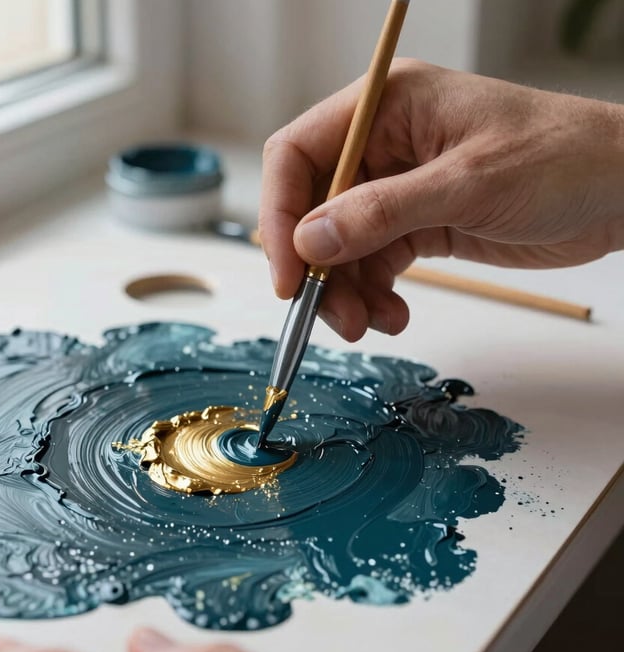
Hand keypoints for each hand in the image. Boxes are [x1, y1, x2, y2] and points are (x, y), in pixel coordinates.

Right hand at [260, 59, 623, 340]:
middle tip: (334, 316)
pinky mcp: (416, 223)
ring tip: (371, 324)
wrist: (619, 192)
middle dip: (318, 268)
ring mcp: (398, 187)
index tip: (290, 274)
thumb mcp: (468, 184)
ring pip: (341, 246)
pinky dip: (375, 295)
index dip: (281, 215)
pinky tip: (395, 315)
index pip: (299, 155)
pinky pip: (373, 264)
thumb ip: (382, 212)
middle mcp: (383, 145)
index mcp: (386, 107)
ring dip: (347, 292)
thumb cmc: (561, 160)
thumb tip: (310, 240)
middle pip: (313, 209)